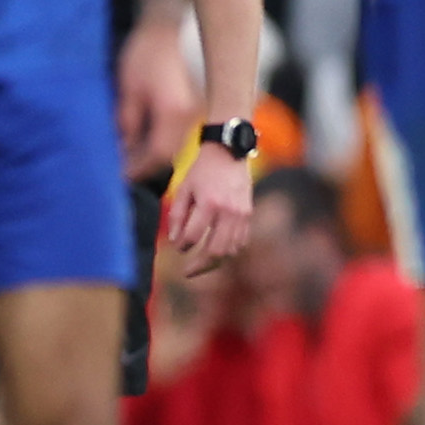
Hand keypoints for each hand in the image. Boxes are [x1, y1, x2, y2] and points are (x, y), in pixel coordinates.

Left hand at [118, 22, 195, 174]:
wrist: (168, 29)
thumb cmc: (145, 55)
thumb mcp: (127, 91)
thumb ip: (127, 125)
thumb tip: (122, 150)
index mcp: (174, 113)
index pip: (157, 155)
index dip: (136, 168)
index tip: (118, 176)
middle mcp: (190, 117)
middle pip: (168, 155)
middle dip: (144, 165)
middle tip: (120, 168)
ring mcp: (196, 112)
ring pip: (174, 146)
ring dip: (152, 154)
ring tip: (128, 154)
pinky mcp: (195, 107)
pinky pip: (178, 134)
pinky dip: (161, 141)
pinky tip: (143, 138)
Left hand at [164, 140, 253, 273]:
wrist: (230, 153)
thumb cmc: (203, 170)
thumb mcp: (184, 188)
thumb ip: (177, 215)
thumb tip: (175, 240)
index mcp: (209, 203)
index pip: (193, 237)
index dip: (181, 246)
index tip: (177, 247)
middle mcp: (228, 211)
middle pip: (215, 251)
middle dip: (200, 266)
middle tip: (187, 272)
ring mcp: (241, 214)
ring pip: (230, 250)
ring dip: (215, 261)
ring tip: (202, 265)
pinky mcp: (248, 214)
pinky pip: (240, 241)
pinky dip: (228, 251)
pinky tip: (217, 252)